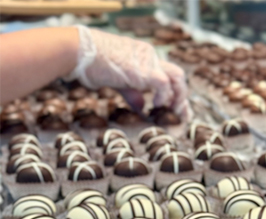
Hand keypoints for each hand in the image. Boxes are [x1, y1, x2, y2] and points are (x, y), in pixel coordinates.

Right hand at [67, 26, 187, 115]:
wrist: (78, 51)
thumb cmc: (92, 65)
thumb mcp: (118, 81)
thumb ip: (133, 92)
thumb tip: (142, 107)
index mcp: (145, 58)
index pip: (168, 74)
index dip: (176, 93)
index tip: (177, 110)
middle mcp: (150, 57)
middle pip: (178, 76)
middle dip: (182, 97)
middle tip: (179, 116)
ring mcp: (148, 61)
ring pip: (177, 78)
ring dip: (178, 98)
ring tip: (170, 112)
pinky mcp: (143, 69)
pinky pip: (164, 84)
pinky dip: (164, 97)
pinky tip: (155, 106)